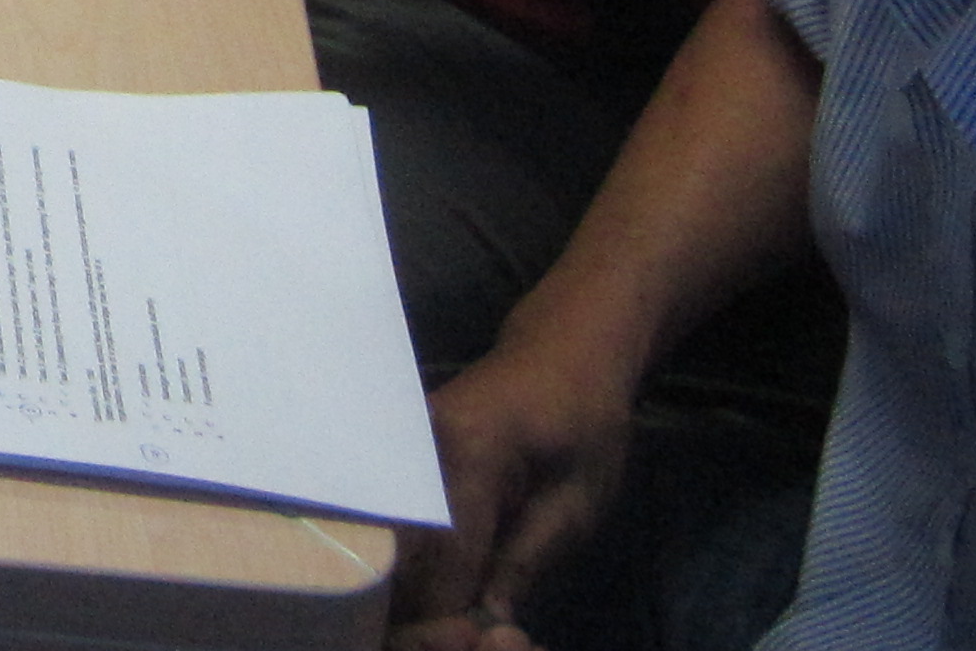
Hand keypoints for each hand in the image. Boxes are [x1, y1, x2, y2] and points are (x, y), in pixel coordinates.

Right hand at [388, 331, 644, 646]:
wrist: (562, 352)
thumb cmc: (585, 422)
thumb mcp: (577, 504)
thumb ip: (525, 561)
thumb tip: (485, 620)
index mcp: (466, 449)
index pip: (442, 552)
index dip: (449, 610)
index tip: (471, 644)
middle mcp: (415, 446)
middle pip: (400, 545)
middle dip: (419, 604)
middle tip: (461, 636)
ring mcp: (401, 448)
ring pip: (391, 536)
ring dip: (410, 587)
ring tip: (448, 621)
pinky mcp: (401, 458)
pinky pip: (399, 520)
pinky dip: (412, 562)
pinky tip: (436, 592)